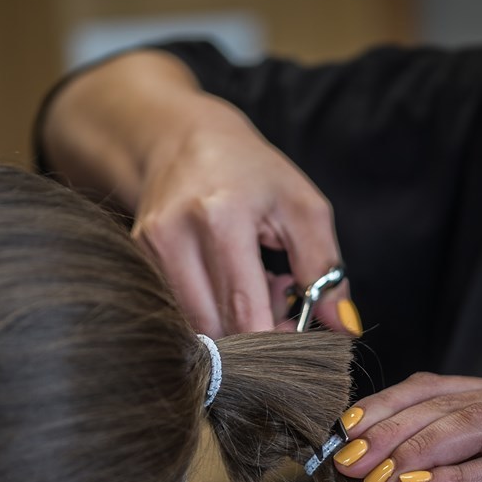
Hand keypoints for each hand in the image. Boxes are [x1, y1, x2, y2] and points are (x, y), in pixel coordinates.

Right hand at [39, 50, 360, 337]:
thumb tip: (342, 328)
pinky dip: (208, 310)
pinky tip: (223, 282)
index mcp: (222, 217)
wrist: (181, 139)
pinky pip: (179, 311)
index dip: (274, 341)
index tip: (297, 336)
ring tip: (250, 289)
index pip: (245, 313)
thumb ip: (325, 270)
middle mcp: (176, 235)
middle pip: (217, 328)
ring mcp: (150, 250)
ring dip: (229, 324)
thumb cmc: (251, 173)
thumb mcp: (303, 208)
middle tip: (277, 303)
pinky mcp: (138, 260)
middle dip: (254, 333)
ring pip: (196, 327)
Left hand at [334, 373, 481, 481]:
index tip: (342, 434)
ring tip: (376, 478)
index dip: (382, 407)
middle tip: (350, 461)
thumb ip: (411, 475)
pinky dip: (452, 478)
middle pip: (447, 403)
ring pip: (472, 425)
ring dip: (414, 451)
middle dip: (389, 432)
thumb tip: (351, 463)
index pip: (432, 388)